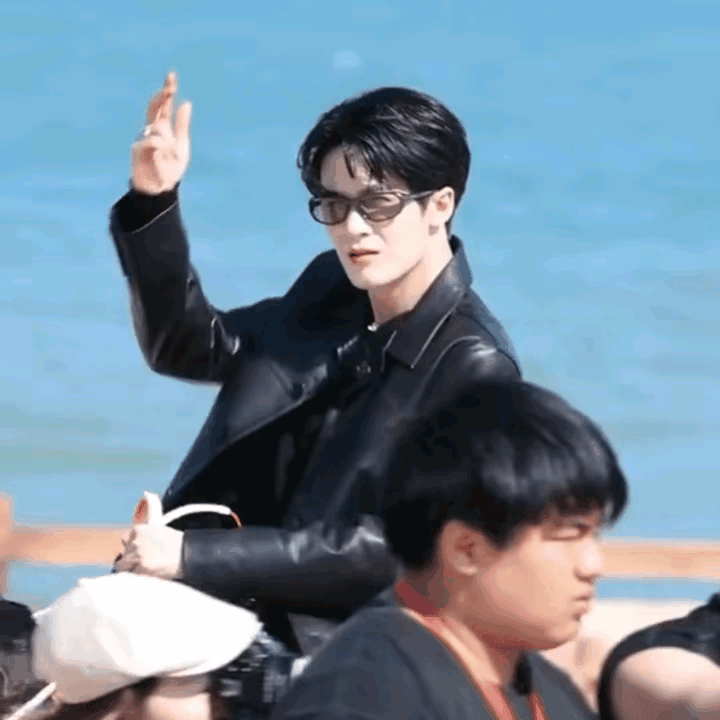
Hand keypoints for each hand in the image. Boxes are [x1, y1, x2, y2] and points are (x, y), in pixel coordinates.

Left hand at [114, 524, 183, 578]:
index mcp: (139, 530)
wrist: (189, 553)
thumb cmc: (176, 544)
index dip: (133, 549)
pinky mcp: (141, 567)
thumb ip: (141, 536)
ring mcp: (137, 554)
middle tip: (148, 563)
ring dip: (132, 570)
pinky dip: (137, 577)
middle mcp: (136, 541)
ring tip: (148, 569)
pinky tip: (150, 574)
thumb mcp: (158, 532)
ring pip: (122, 566)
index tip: (143, 553)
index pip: (125, 540)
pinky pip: (131, 576)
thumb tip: (122, 541)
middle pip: (123, 555)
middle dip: (131, 560)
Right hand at [131, 71, 191, 194]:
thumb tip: (186, 103)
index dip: (167, 91)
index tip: (171, 77)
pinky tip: (163, 153)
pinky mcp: (137, 149)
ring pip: (158, 128)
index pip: (163, 106)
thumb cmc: (171, 169)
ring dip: (168, 139)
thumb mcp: (181, 145)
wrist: (161, 190)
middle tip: (171, 88)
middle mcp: (151, 130)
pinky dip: (160, 146)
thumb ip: (182, 125)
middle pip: (154, 107)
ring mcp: (143, 138)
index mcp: (162, 129)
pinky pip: (152, 141)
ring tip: (170, 154)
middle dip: (162, 97)